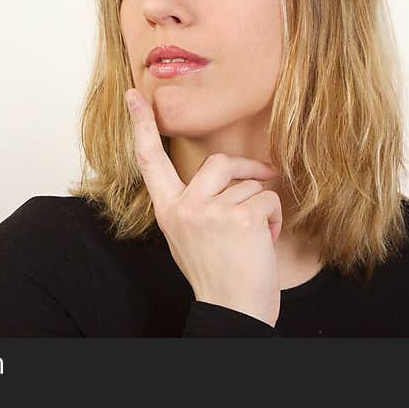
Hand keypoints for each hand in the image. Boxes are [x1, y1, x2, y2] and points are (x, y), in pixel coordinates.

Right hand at [125, 88, 283, 327]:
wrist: (233, 312)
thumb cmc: (217, 276)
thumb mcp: (189, 236)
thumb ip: (195, 204)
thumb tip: (221, 177)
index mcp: (168, 210)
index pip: (149, 161)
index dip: (142, 126)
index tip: (134, 96)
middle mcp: (184, 207)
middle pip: (218, 163)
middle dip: (245, 171)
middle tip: (262, 180)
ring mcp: (211, 211)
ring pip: (250, 185)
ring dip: (262, 208)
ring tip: (253, 239)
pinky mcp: (241, 216)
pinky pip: (268, 198)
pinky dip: (274, 218)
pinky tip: (263, 241)